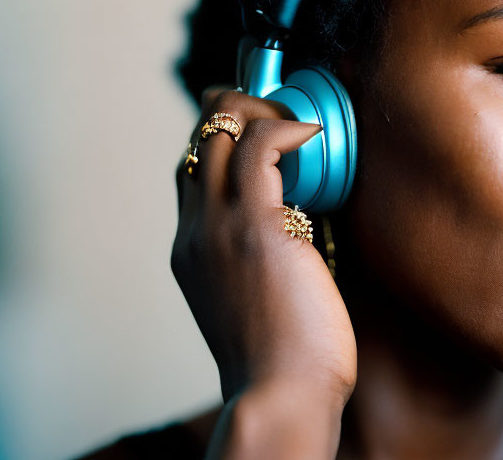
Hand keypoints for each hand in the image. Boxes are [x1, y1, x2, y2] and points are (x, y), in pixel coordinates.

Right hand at [171, 87, 356, 406]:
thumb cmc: (281, 355)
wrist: (280, 397)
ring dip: (258, 106)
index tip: (253, 123)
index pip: (190, 168)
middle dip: (236, 106)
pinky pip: (261, 147)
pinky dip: (286, 126)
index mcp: (190, 248)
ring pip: (220, 129)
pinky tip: (312, 133)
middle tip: (277, 111)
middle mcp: (194, 230)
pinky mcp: (257, 225)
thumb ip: (254, 258)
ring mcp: (219, 225)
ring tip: (294, 118)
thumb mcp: (250, 299)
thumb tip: (292, 227)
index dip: (219, 136)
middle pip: (198, 137)